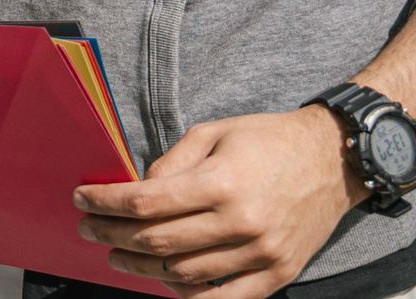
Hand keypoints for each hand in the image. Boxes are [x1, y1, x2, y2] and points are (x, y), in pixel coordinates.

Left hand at [74, 107, 362, 297]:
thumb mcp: (213, 133)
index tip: (82, 200)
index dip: (106, 203)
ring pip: (185, 274)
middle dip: (114, 236)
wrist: (334, 160)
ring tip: (118, 255)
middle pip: (159, 242)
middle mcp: (240, 222)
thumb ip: (171, 164)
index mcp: (221, 183)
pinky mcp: (279, 274)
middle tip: (89, 230)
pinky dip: (189, 298)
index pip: (147, 202)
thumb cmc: (268, 141)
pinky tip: (165, 284)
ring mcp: (261, 254)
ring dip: (142, 268)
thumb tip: (136, 192)